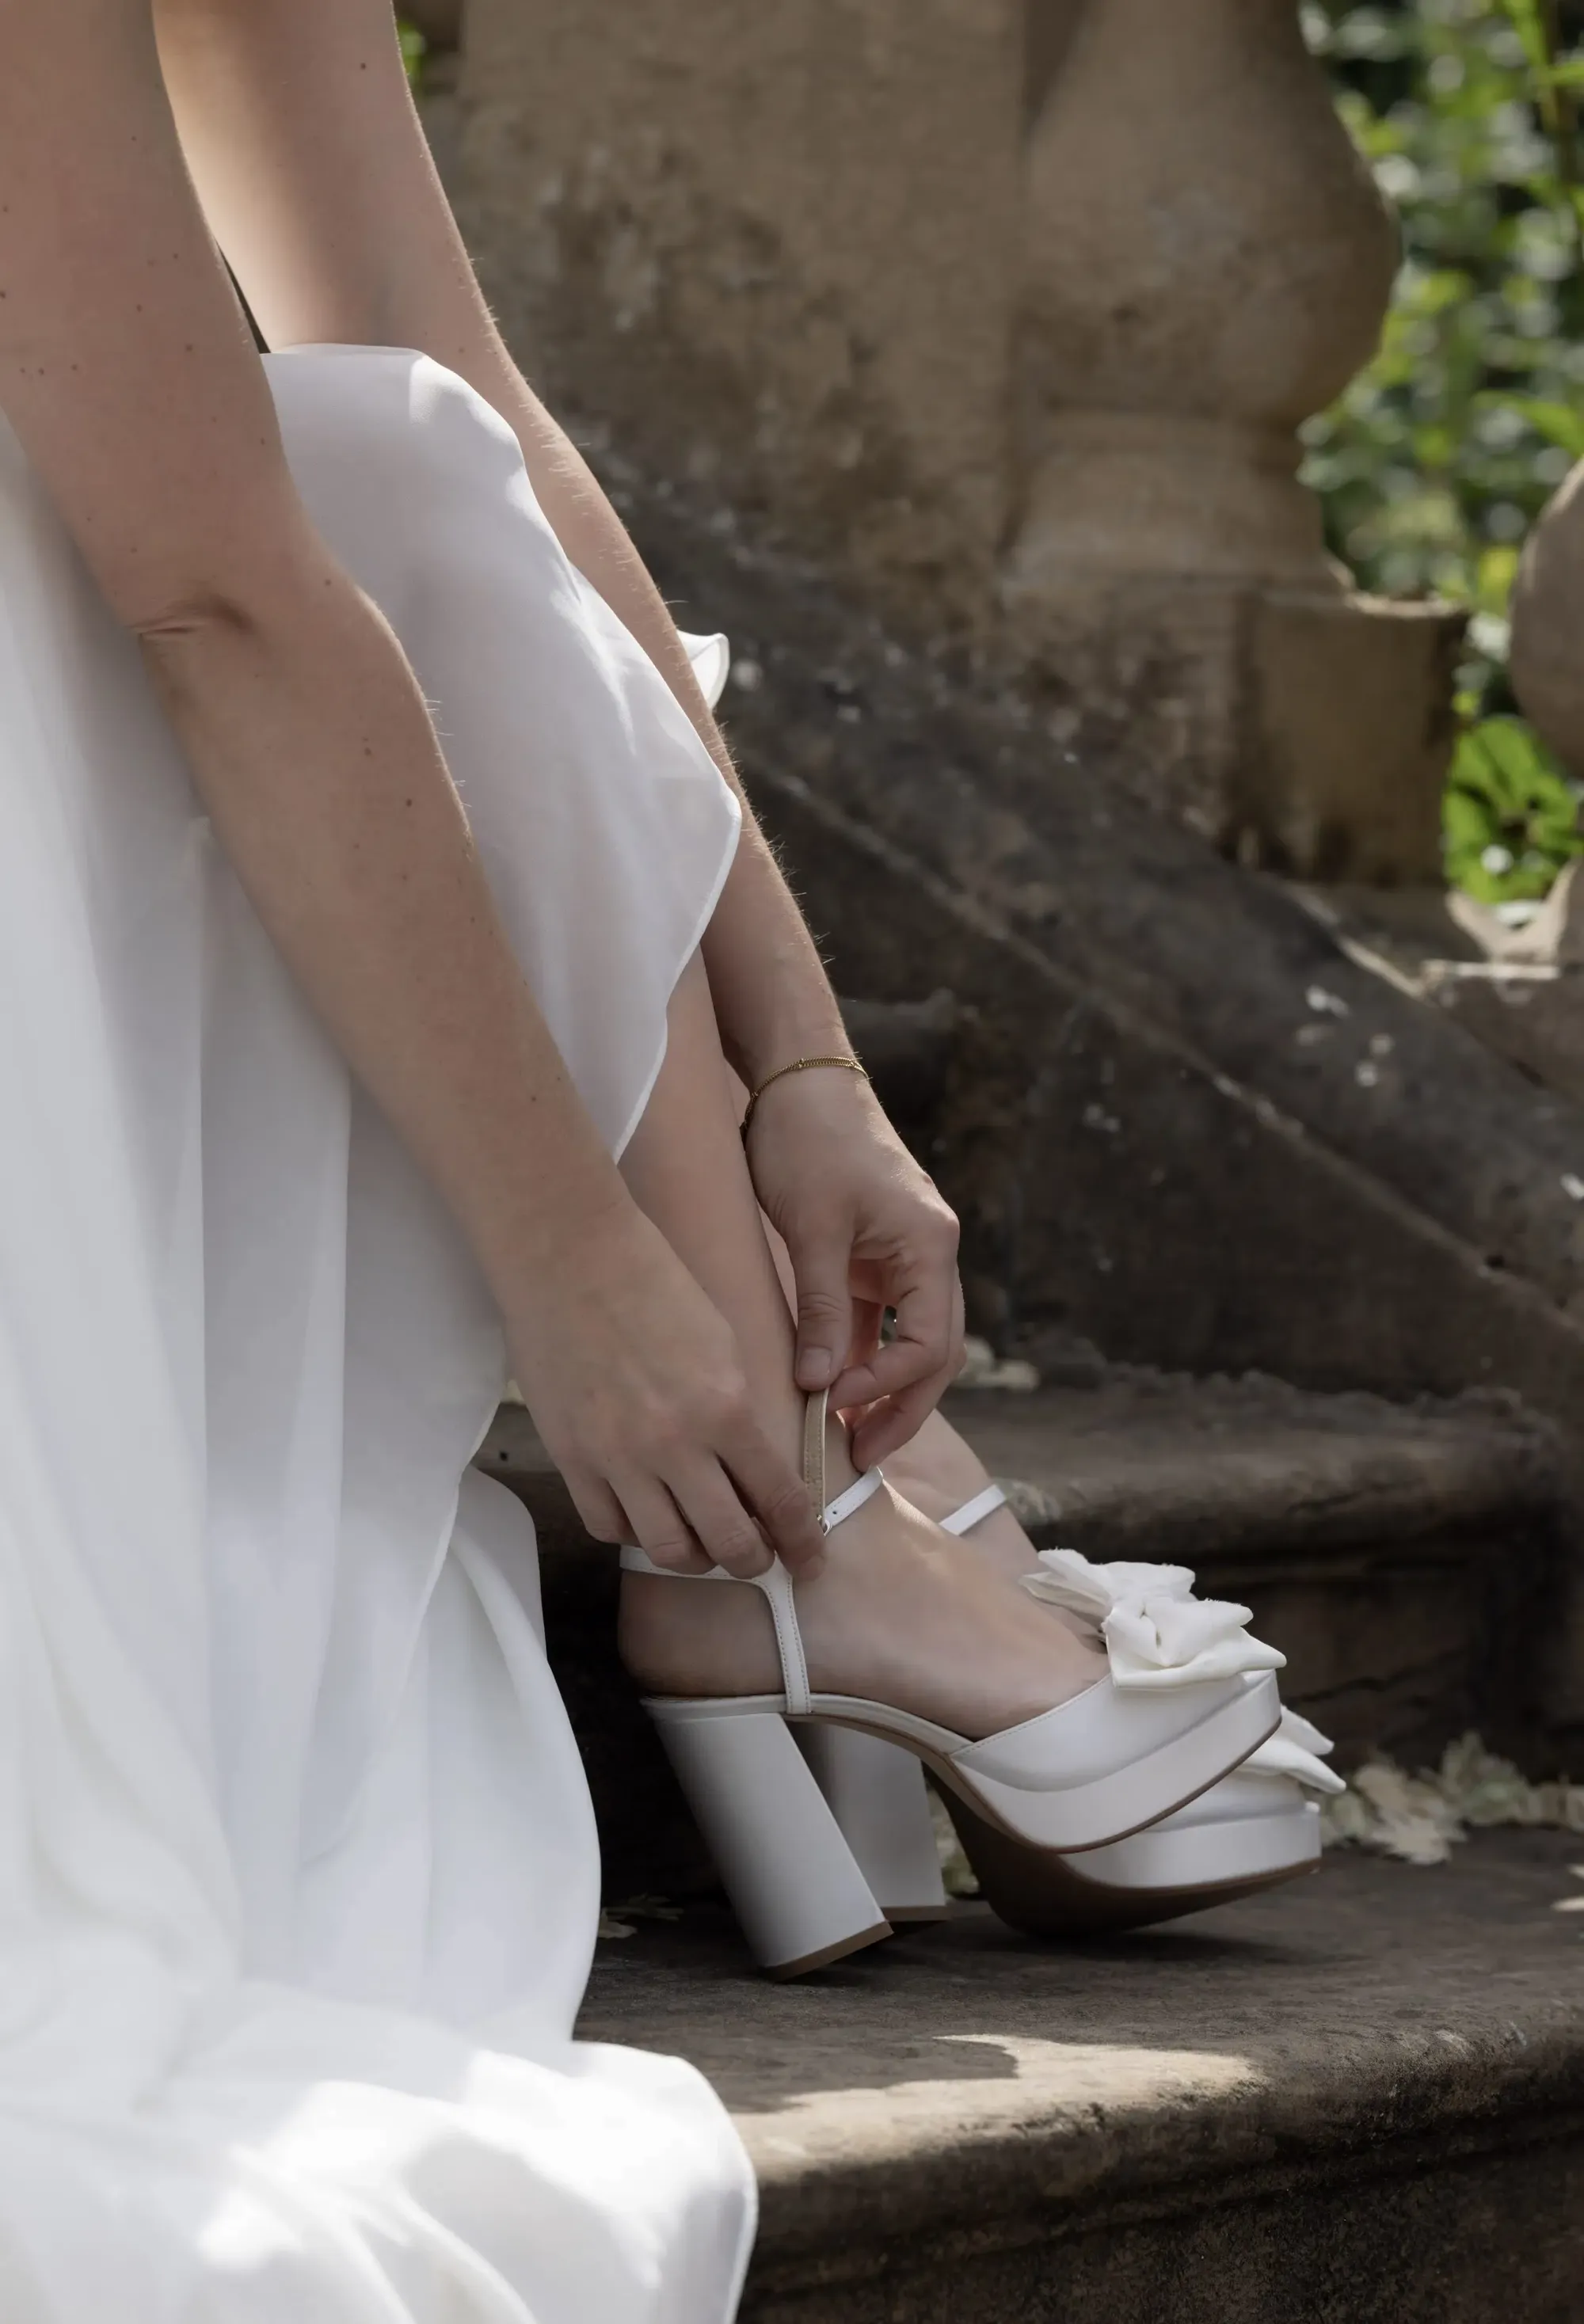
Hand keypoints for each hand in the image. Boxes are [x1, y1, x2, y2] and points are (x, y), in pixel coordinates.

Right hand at [505, 1199, 824, 1578]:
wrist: (570, 1255)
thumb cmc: (655, 1283)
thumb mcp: (725, 1342)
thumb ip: (743, 1412)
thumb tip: (760, 1467)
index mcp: (726, 1407)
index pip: (781, 1499)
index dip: (803, 1541)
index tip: (811, 1560)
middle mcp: (675, 1443)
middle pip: (729, 1541)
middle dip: (755, 1560)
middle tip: (761, 1558)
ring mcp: (618, 1457)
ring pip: (668, 1549)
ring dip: (696, 1558)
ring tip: (704, 1546)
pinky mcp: (572, 1458)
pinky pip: (609, 1525)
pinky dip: (635, 1532)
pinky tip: (648, 1515)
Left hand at [745, 1067, 963, 1468]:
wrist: (800, 1078)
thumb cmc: (810, 1140)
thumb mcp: (812, 1228)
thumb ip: (821, 1307)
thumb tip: (819, 1385)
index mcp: (931, 1247)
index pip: (929, 1344)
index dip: (886, 1386)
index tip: (834, 1407)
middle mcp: (929, 1256)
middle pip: (934, 1354)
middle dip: (900, 1409)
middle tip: (859, 1459)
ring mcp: (903, 1257)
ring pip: (908, 1342)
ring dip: (879, 1389)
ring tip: (843, 1438)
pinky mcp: (873, 1256)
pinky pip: (876, 1321)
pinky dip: (858, 1357)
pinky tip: (828, 1391)